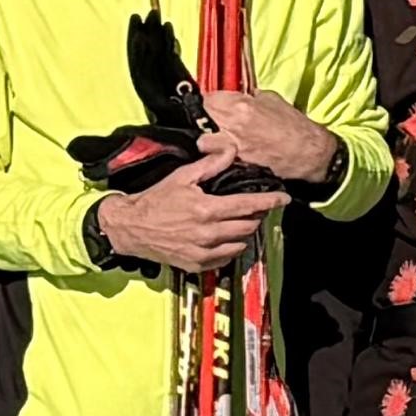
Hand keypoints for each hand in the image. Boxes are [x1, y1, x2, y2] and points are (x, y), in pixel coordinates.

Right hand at [96, 170, 267, 274]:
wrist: (131, 228)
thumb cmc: (156, 200)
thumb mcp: (182, 176)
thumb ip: (210, 164)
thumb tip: (231, 150)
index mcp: (207, 210)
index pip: (249, 205)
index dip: (270, 201)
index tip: (284, 199)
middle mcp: (208, 234)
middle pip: (248, 226)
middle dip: (257, 215)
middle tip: (255, 207)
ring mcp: (203, 252)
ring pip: (240, 243)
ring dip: (245, 232)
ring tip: (239, 221)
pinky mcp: (197, 265)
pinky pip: (227, 257)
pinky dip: (232, 247)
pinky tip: (225, 236)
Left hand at [207, 84, 339, 187]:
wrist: (309, 152)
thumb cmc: (294, 125)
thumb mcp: (273, 100)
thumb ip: (250, 97)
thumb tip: (238, 96)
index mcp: (240, 105)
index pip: (207, 99)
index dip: (206, 102)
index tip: (208, 104)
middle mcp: (232, 126)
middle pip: (199, 120)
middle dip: (202, 120)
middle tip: (209, 122)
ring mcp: (233, 147)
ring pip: (202, 143)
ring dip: (206, 141)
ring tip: (215, 141)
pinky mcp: (237, 165)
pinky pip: (218, 159)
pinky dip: (218, 157)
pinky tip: (225, 155)